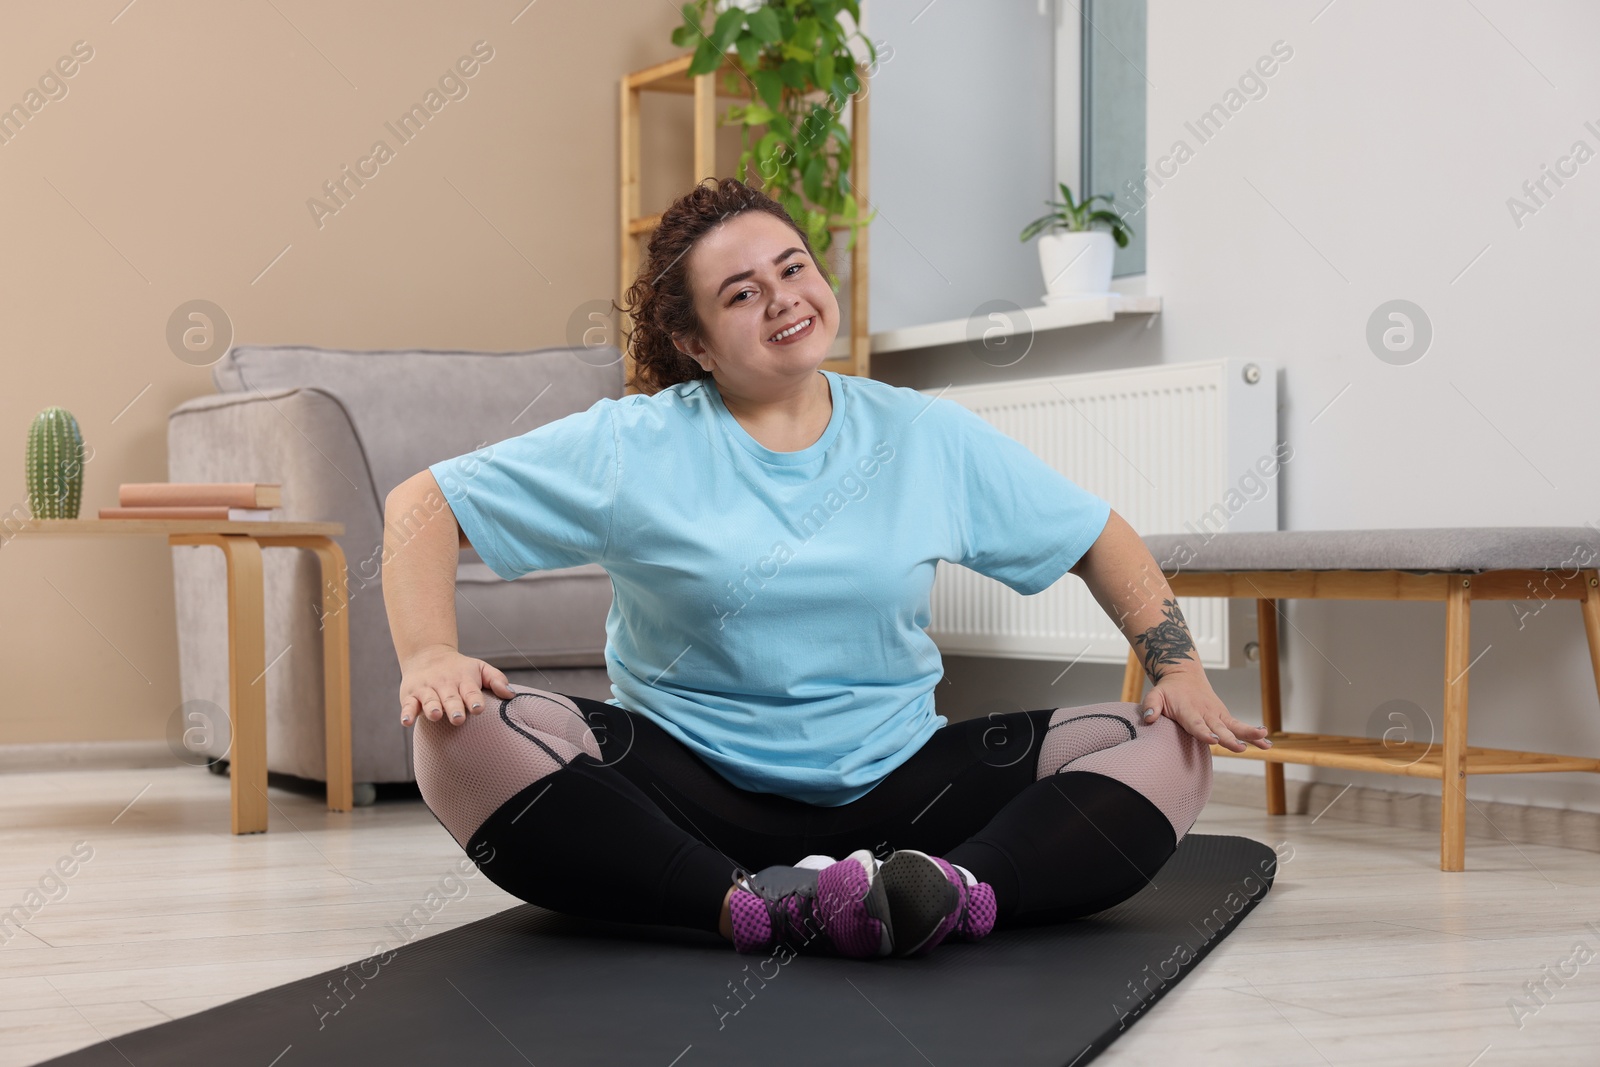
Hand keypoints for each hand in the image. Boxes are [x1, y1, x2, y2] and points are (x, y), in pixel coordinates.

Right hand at [399, 644, 516, 726]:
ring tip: (435, 715)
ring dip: (431, 707)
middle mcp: (445, 684)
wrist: (427, 654)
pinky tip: (407, 721)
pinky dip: (407, 713)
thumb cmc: (460, 669)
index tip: (478, 708)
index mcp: (464, 680)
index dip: (474, 700)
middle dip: (454, 707)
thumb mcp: (480, 668)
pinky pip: (408, 705)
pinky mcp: (410, 695)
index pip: (471, 691)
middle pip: (450, 698)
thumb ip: (496, 679)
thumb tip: (511, 694)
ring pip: (429, 700)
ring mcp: (427, 690)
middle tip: (458, 718)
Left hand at [1139, 669, 1271, 752]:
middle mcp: (1206, 713)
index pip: (1196, 724)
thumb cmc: (1168, 690)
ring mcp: (1218, 715)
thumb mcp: (1155, 694)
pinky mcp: (1225, 716)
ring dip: (1249, 734)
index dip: (1204, 732)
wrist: (1184, 675)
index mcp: (1188, 710)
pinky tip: (1267, 744)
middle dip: (1229, 738)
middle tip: (1239, 748)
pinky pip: (1240, 726)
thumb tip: (1148, 717)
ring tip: (1264, 742)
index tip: (1212, 740)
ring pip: (1235, 726)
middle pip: (1219, 728)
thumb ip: (1151, 705)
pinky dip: (1253, 734)